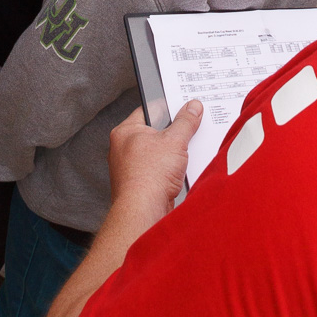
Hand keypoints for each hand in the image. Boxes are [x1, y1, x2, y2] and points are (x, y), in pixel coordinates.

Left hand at [108, 101, 202, 215]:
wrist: (143, 212)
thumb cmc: (148, 176)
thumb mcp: (174, 141)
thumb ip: (186, 122)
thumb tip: (192, 108)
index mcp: (126, 132)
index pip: (148, 110)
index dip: (168, 105)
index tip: (184, 104)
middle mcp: (124, 149)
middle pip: (155, 132)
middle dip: (174, 131)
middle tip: (191, 126)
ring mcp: (131, 168)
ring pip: (158, 153)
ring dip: (174, 152)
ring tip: (188, 150)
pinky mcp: (140, 185)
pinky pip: (159, 170)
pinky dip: (171, 169)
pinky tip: (183, 170)